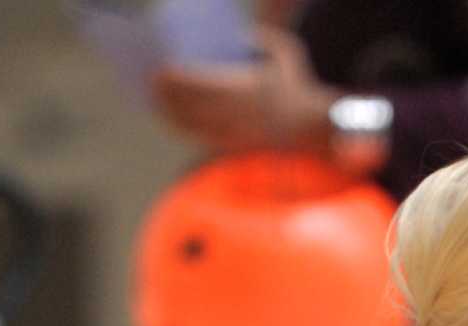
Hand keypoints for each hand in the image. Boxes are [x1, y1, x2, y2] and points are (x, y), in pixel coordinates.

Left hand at [150, 26, 335, 154]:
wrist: (315, 129)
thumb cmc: (300, 86)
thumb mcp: (287, 52)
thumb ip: (263, 38)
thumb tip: (238, 35)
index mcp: (250, 90)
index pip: (204, 87)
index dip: (178, 82)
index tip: (161, 70)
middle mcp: (241, 115)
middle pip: (194, 108)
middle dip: (169, 97)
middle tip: (152, 82)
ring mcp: (238, 134)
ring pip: (196, 126)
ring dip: (171, 114)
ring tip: (155, 100)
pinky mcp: (237, 147)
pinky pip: (203, 139)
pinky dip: (184, 129)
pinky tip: (170, 119)